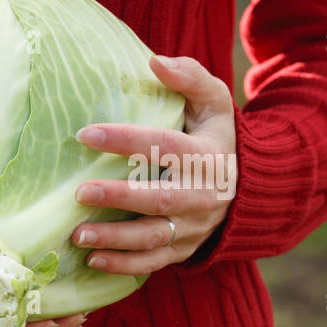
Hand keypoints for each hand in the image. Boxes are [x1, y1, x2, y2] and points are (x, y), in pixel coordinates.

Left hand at [71, 54, 236, 273]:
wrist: (249, 189)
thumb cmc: (215, 139)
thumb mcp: (214, 104)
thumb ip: (189, 79)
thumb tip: (154, 60)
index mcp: (205, 156)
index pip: (163, 146)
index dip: (125, 140)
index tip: (84, 135)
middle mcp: (200, 195)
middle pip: (158, 198)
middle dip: (119, 198)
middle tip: (80, 193)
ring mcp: (191, 227)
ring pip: (152, 237)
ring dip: (114, 239)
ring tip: (77, 236)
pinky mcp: (181, 249)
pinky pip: (152, 262)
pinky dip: (123, 265)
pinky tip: (92, 261)